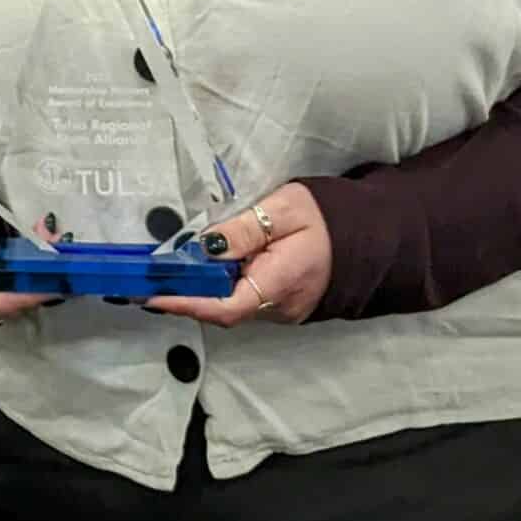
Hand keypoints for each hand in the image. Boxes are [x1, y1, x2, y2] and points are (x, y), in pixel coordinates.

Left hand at [148, 182, 329, 326]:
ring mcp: (283, 310)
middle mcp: (280, 307)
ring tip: (169, 273)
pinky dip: (221, 289)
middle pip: (222, 309)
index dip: (186, 304)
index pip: (225, 307)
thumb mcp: (285, 210)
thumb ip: (244, 229)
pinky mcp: (283, 305)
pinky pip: (245, 301)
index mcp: (280, 283)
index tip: (153, 296)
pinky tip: (204, 272)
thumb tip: (205, 247)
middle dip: (185, 297)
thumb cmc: (328, 219)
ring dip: (202, 292)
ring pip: (233, 306)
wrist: (371, 237)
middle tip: (149, 280)